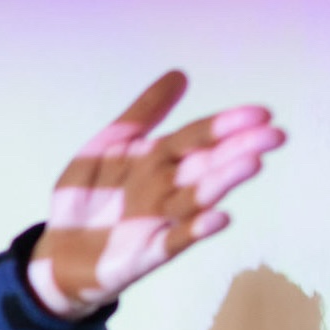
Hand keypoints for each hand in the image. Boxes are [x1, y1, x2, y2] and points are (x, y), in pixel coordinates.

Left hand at [28, 70, 285, 318]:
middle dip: (238, 150)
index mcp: (159, 160)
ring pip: (195, 199)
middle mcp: (166, 189)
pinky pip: (175, 241)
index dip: (225, 125)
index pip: (196, 137)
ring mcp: (159, 222)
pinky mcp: (147, 254)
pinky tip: (218, 218)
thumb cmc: (86, 199)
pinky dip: (195, 230)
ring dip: (223, 182)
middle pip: (205, 165)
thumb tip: (180, 75)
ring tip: (252, 164)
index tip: (260, 113)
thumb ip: (142, 114)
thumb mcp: (106, 147)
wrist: (56, 252)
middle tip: (273, 136)